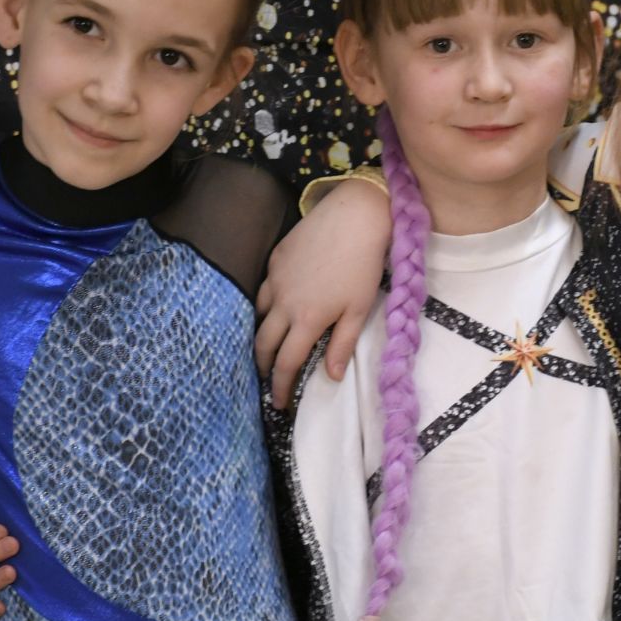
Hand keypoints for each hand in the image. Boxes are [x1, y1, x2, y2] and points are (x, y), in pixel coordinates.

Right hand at [253, 179, 390, 408]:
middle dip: (263, 366)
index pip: (286, 363)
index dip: (280, 386)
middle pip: (263, 344)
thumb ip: (342, 345)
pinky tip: (274, 307)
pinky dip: (265, 305)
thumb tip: (333, 377)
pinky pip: (263, 289)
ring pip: (257, 315)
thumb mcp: (358, 310)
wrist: (354, 217)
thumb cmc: (362, 266)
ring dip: (261, 336)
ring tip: (268, 347)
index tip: (280, 403)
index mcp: (306, 319)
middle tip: (269, 378)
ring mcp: (275, 279)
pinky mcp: (275, 259)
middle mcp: (283, 302)